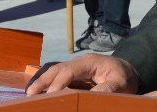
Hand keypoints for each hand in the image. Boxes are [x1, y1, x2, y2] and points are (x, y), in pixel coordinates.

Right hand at [25, 55, 139, 94]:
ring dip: (42, 81)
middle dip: (43, 80)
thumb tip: (93, 95)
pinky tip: (39, 92)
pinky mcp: (74, 76)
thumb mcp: (121, 83)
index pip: (70, 70)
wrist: (127, 72)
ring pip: (54, 72)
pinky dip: (47, 84)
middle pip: (57, 69)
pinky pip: (58, 78)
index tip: (51, 95)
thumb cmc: (124, 77)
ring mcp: (75, 69)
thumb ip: (108, 88)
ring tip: (30, 93)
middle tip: (31, 93)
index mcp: (89, 62)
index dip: (59, 82)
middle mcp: (78, 63)